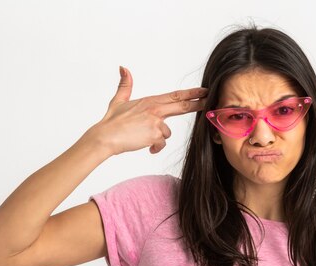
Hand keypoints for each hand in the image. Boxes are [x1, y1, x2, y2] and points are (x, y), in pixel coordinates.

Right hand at [86, 65, 208, 155]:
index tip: (203, 91)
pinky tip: (144, 146)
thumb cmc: (111, 121)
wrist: (106, 137)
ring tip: (142, 137)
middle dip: (197, 104)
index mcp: (150, 101)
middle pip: (182, 106)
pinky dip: (154, 147)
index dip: (191, 93)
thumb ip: (125, 85)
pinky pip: (160, 144)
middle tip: (209, 102)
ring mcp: (156, 122)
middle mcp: (155, 109)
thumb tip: (124, 68)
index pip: (175, 95)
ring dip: (157, 137)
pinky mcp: (155, 135)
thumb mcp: (119, 100)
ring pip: (166, 132)